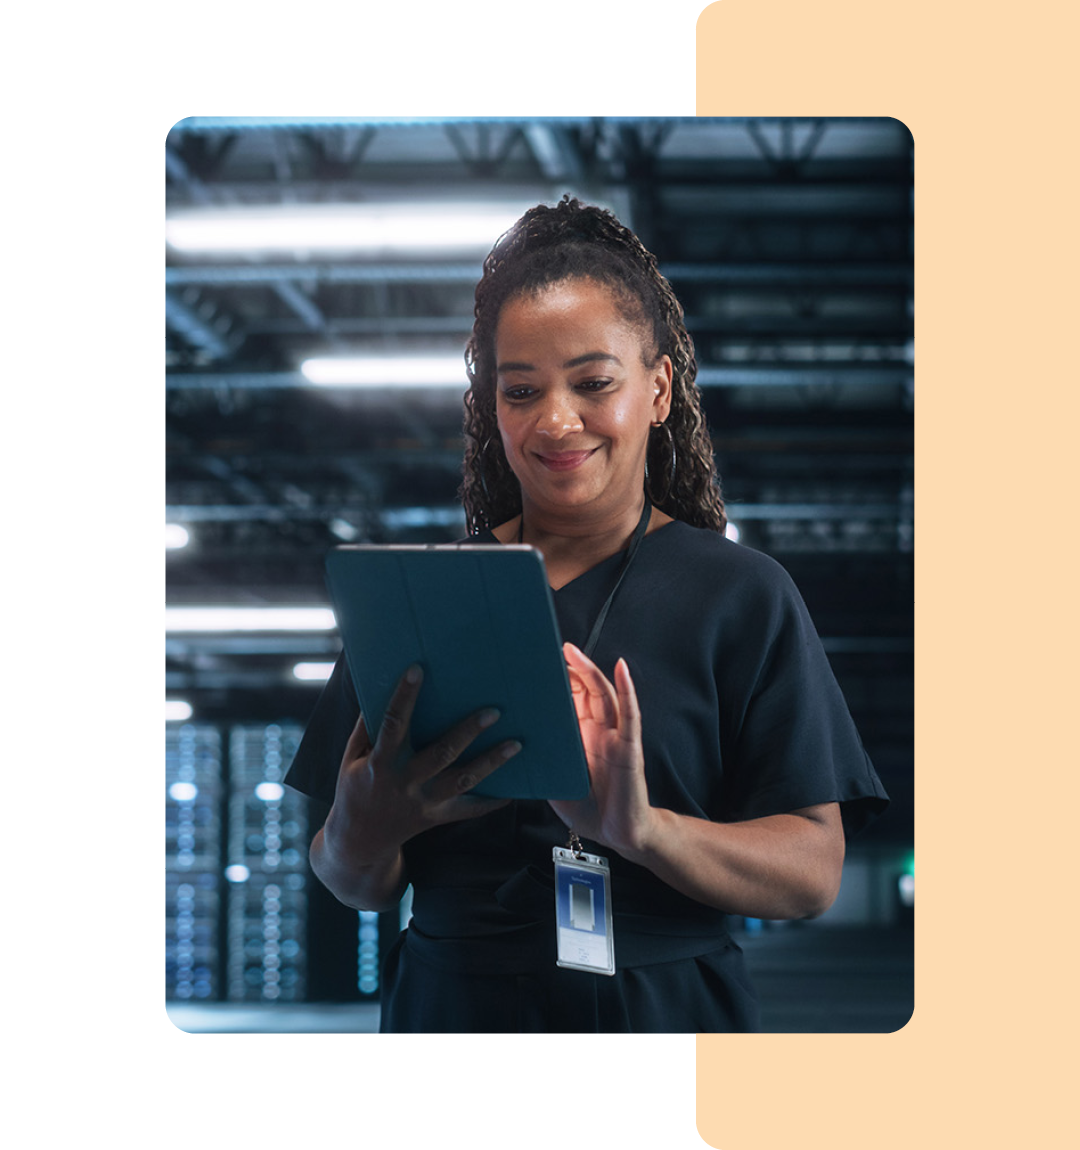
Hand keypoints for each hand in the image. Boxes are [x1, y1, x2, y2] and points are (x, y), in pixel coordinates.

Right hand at [329, 664, 519, 864]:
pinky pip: (470, 810)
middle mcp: (405, 783)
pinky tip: (514, 789)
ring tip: (516, 744)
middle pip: (441, 754)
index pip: (393, 724)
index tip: (417, 669)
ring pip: (463, 781)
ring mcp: (424, 802)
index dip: (404, 696)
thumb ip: (365, 728)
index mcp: (380, 764)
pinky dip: (492, 801)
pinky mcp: (437, 817)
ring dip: (491, 762)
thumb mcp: (351, 758)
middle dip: (467, 732)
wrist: (358, 841)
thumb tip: (378, 690)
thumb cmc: (354, 789)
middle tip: (493, 711)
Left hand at [548, 643, 656, 855]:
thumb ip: (540, 760)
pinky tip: (620, 668)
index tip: (534, 663)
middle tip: (549, 650)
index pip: (568, 699)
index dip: (555, 681)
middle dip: (568, 669)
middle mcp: (598, 730)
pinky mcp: (629, 747)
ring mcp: (615, 736)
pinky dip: (627, 688)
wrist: (617, 833)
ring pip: (603, 694)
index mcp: (579, 736)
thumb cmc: (587, 808)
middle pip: (584, 690)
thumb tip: (505, 743)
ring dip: (589, 670)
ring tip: (573, 651)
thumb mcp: (554, 779)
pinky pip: (629, 714)